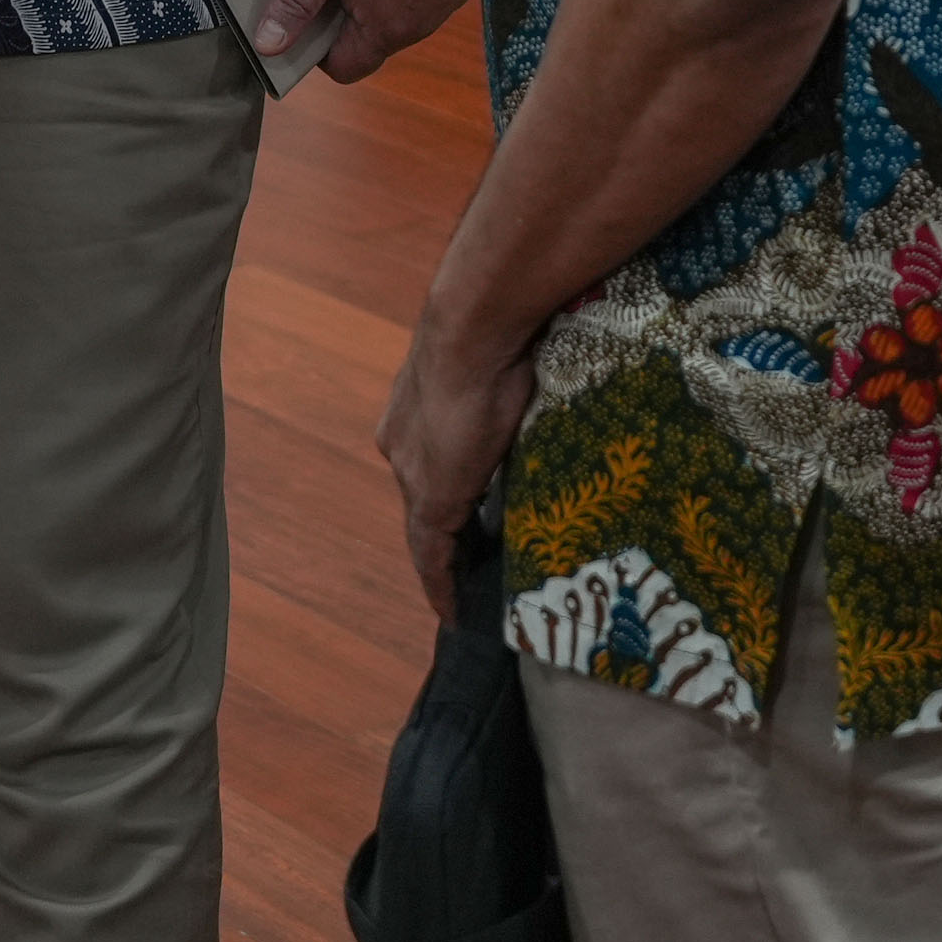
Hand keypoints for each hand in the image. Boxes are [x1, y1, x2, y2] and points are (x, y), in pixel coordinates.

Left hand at [377, 313, 538, 612]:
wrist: (476, 330)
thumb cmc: (500, 334)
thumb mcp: (506, 374)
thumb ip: (510, 400)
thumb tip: (538, 404)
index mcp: (417, 414)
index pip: (435, 463)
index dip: (453, 489)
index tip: (471, 512)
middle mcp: (404, 445)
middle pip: (429, 497)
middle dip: (452, 527)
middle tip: (481, 559)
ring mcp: (413, 474)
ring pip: (429, 529)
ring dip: (449, 558)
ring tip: (472, 591)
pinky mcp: (430, 501)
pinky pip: (431, 556)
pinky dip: (441, 584)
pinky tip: (454, 611)